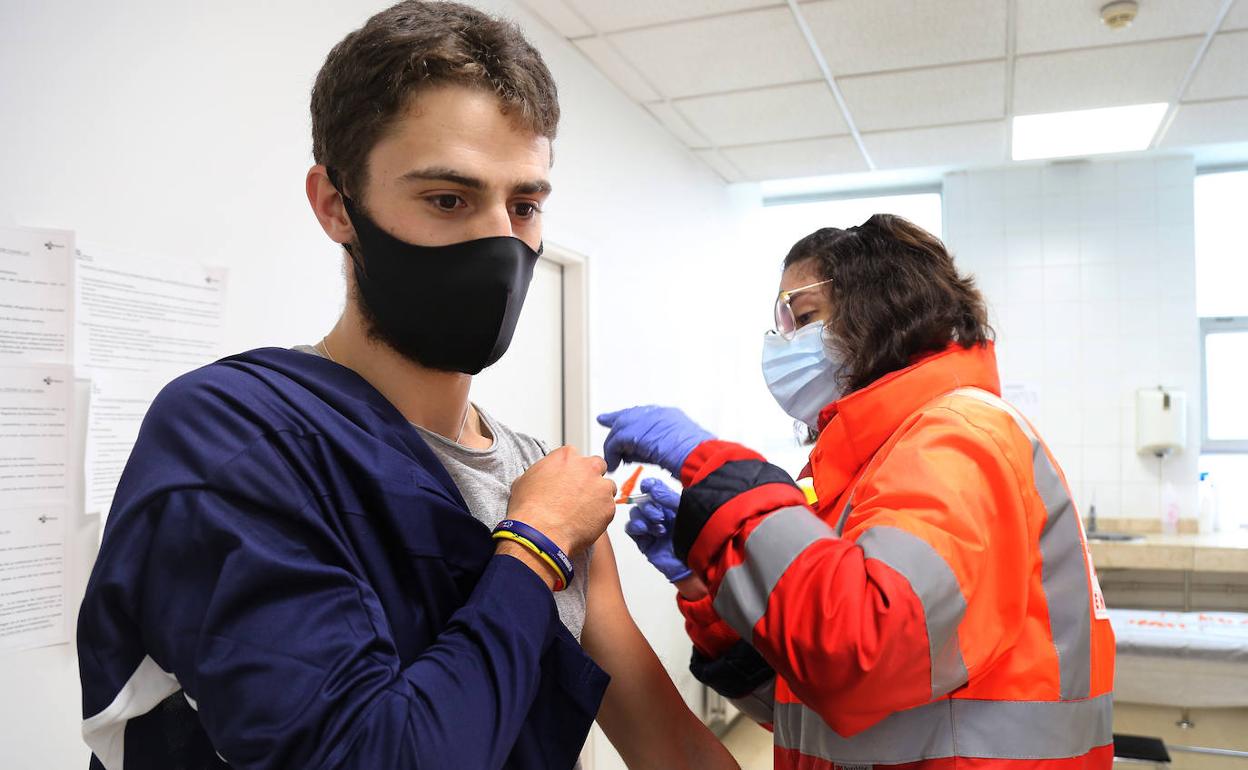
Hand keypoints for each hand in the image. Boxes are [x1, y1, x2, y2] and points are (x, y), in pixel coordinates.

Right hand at [507, 446, 616, 557]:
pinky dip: (601, 516)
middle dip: (591, 478)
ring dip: (599, 497)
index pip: (575, 458)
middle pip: (597, 467)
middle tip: (580, 495)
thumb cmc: (530, 509)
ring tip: (583, 512)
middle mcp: (587, 467)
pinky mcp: (609, 507)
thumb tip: (539, 479)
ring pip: (607, 488)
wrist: (539, 533)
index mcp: (567, 456)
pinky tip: (585, 524)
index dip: (572, 471)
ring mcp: (601, 486)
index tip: (568, 482)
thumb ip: (539, 474)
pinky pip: (609, 509)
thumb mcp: (524, 481)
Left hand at [597, 406, 713, 475]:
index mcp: (670, 416)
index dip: (630, 418)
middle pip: (629, 415)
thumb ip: (656, 448)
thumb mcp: (677, 450)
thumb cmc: (696, 460)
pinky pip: (617, 440)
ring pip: (621, 426)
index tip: (618, 420)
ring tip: (612, 461)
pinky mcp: (637, 431)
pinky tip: (615, 465)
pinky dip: (613, 453)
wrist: (701, 458)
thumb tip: (639, 455)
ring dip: (614, 445)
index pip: (643, 414)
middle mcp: (658, 414)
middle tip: (603, 421)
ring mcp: (647, 420)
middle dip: (615, 420)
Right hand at [624, 479, 691, 582]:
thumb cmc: (695, 538)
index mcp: (670, 505)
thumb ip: (669, 498)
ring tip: (659, 525)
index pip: (654, 489)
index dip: (649, 485)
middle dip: (649, 505)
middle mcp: (660, 514)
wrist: (694, 565)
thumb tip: (654, 488)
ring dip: (644, 516)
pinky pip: (631, 528)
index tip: (647, 486)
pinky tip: (650, 531)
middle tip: (660, 515)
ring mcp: (651, 527)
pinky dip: (636, 526)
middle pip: (643, 501)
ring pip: (636, 513)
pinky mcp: (643, 540)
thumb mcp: (685, 511)